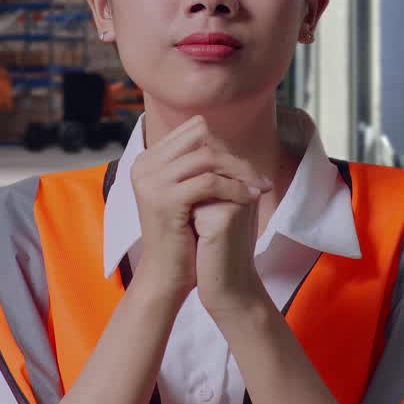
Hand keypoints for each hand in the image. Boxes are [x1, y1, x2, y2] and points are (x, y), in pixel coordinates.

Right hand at [130, 116, 271, 301]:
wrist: (165, 274)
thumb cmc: (181, 235)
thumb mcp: (185, 193)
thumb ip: (196, 166)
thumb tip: (225, 142)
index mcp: (148, 159)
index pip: (194, 130)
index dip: (223, 144)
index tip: (244, 166)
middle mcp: (145, 164)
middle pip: (201, 137)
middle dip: (234, 156)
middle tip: (257, 177)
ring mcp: (152, 181)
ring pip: (208, 157)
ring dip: (240, 171)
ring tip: (259, 187)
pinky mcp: (165, 200)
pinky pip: (210, 182)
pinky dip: (235, 188)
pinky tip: (250, 198)